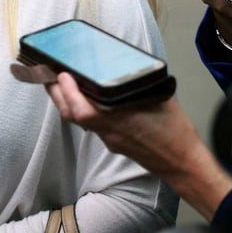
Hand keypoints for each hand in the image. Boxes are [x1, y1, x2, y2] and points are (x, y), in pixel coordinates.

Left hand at [46, 72, 231, 220]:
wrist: (183, 163)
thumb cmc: (175, 131)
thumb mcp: (159, 98)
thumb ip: (137, 86)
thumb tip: (123, 69)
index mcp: (118, 119)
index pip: (82, 109)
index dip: (68, 92)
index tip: (61, 74)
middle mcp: (108, 131)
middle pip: (72, 115)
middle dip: (57, 94)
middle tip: (48, 74)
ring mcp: (110, 139)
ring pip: (79, 120)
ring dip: (67, 101)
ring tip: (63, 83)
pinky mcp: (114, 144)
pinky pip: (92, 125)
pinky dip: (83, 109)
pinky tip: (88, 98)